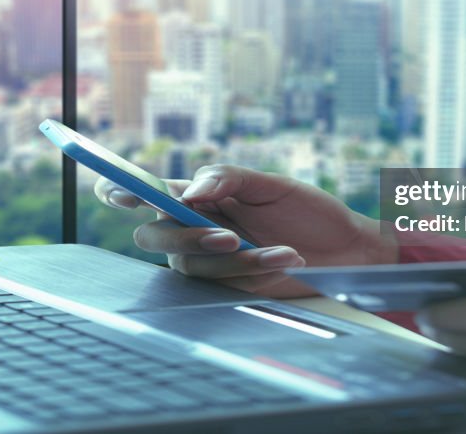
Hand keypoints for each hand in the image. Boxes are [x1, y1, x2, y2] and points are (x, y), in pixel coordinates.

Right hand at [95, 164, 395, 295]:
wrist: (347, 248)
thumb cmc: (308, 211)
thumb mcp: (271, 184)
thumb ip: (227, 179)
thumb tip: (188, 191)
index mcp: (198, 195)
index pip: (148, 191)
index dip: (121, 191)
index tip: (119, 193)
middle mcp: (194, 228)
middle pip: (154, 236)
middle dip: (183, 238)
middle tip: (228, 234)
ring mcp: (208, 260)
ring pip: (190, 264)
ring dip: (234, 257)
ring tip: (280, 249)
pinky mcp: (228, 286)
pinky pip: (223, 281)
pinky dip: (256, 268)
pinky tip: (287, 257)